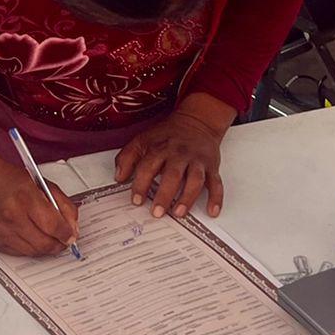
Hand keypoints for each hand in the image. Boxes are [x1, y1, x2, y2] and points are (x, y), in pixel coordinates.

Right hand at [0, 164, 80, 256]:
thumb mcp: (45, 185)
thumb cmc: (14, 182)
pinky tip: (30, 235)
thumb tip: (73, 228)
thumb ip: (64, 205)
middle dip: (58, 244)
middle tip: (62, 240)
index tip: (71, 235)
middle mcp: (12, 215)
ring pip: (34, 252)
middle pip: (44, 243)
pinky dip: (30, 248)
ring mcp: (2, 230)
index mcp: (26, 197)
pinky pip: (21, 254)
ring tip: (47, 236)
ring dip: (45, 247)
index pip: (53, 225)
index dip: (66, 234)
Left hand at [114, 97, 230, 218]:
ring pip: (195, 179)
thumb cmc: (168, 135)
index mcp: (160, 147)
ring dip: (187, 197)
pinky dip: (216, 197)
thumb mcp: (143, 139)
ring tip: (178, 213)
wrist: (196, 121)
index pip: (148, 166)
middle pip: (172, 174)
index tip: (136, 200)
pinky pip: (216, 182)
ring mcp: (197, 160)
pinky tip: (212, 211)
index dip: (141, 184)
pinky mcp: (211, 166)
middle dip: (164, 194)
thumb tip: (118, 177)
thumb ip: (128, 156)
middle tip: (157, 212)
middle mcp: (179, 154)